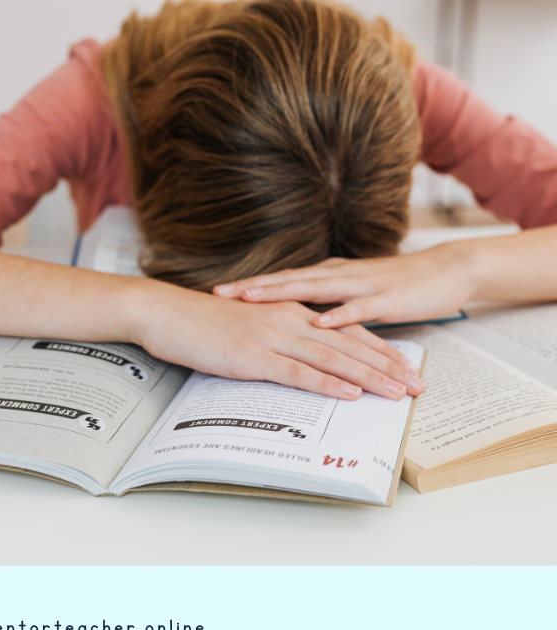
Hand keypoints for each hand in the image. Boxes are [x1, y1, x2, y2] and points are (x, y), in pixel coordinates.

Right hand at [128, 282, 423, 399]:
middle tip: (417, 386)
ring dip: (369, 377)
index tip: (404, 367)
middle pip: (349, 345)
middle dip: (388, 367)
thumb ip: (273, 338)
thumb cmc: (199, 322)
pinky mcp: (254, 355)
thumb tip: (292, 360)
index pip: (344, 331)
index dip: (378, 350)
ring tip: (398, 393)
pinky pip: (298, 372)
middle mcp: (288, 321)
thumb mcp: (245, 326)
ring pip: (332, 359)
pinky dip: (327, 384)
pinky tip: (350, 394)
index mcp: (288, 312)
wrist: (165, 312)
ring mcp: (272, 338)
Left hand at [213, 244, 475, 328]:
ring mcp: (362, 285)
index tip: (217, 292)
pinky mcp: (387, 299)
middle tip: (220, 292)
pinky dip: (338, 314)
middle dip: (252, 287)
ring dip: (282, 293)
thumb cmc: (397, 286)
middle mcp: (339, 275)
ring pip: (315, 288)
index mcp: (329, 276)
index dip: (249, 286)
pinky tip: (318, 322)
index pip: (281, 280)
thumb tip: (293, 318)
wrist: (448, 271)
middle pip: (288, 281)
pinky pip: (359, 308)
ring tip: (252, 298)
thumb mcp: (352, 294)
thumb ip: (324, 303)